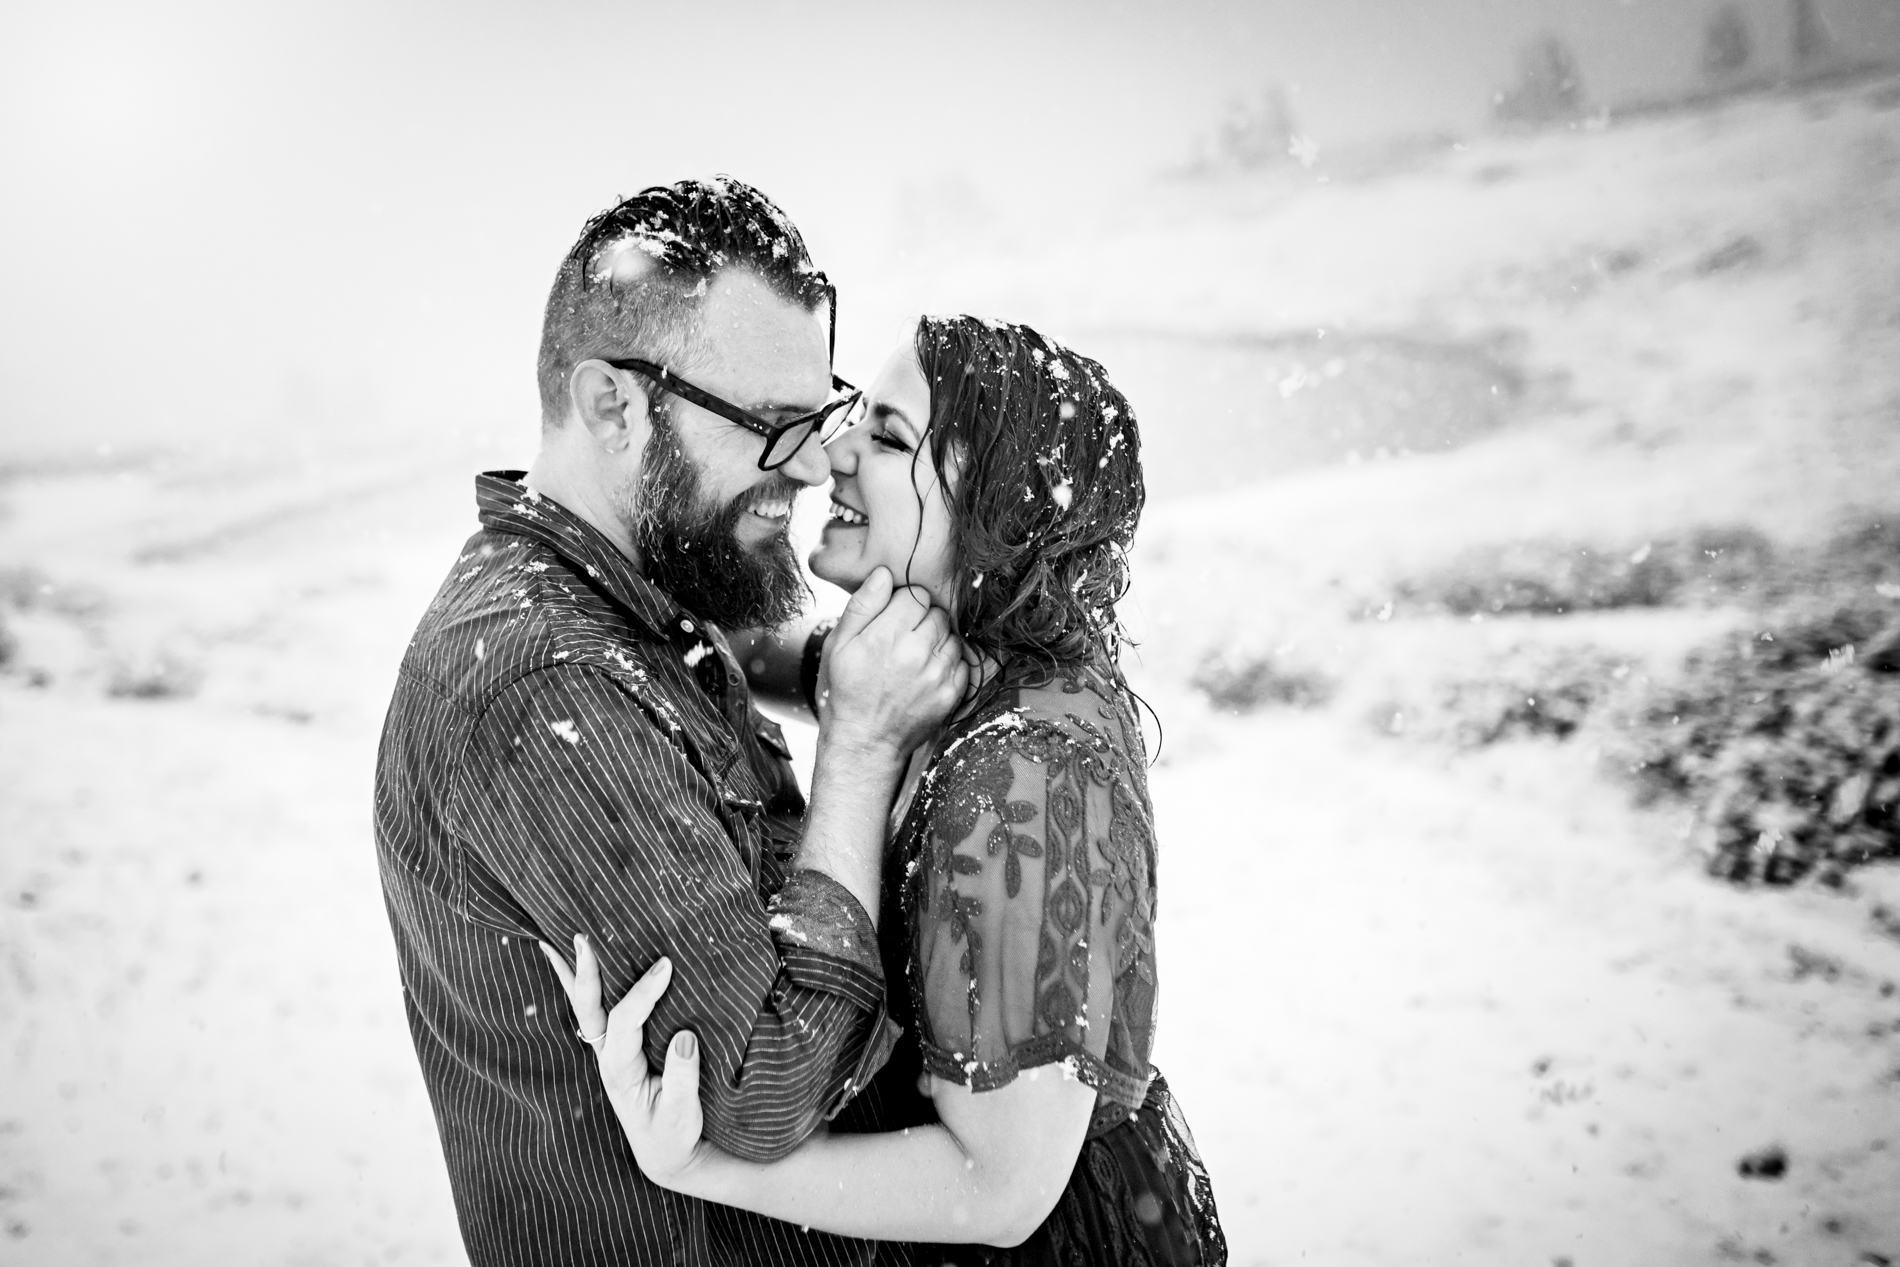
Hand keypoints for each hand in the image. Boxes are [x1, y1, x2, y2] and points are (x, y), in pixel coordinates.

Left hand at [538, 934, 705, 1187]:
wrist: (667, 1153)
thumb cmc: (675, 1133)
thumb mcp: (682, 1114)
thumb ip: (683, 1078)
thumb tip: (685, 1037)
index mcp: (621, 1071)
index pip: (625, 1022)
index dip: (643, 992)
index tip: (666, 966)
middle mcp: (607, 1057)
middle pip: (587, 1010)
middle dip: (584, 974)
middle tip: (581, 938)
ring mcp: (609, 1051)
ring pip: (584, 1007)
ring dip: (572, 974)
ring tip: (555, 939)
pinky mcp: (618, 1046)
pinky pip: (596, 1011)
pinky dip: (583, 986)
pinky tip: (573, 964)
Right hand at [820, 567, 968, 757]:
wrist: (865, 740)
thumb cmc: (847, 690)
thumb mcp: (840, 644)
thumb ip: (863, 605)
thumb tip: (884, 574)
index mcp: (887, 635)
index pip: (915, 594)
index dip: (903, 604)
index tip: (893, 620)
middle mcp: (917, 652)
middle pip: (937, 612)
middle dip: (922, 620)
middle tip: (903, 639)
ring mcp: (938, 674)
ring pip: (952, 634)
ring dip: (937, 640)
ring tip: (915, 657)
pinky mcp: (952, 693)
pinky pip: (962, 660)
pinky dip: (948, 663)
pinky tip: (927, 672)